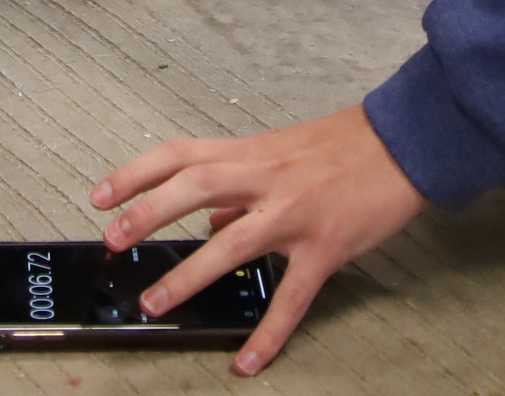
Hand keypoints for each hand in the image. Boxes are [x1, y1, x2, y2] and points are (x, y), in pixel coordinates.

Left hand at [90, 106, 425, 374]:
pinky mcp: (325, 247)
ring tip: (153, 303)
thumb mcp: (283, 151)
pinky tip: (246, 361)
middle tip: (111, 240)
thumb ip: (242, 182)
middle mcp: (266, 177)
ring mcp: (294, 213)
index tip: (101, 194)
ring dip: (188, 274)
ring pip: (231, 242)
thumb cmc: (343, 146)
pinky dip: (267, 333)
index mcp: (252, 152)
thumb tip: (210, 218)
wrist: (402, 143)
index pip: (182, 154)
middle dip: (147, 212)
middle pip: (194, 186)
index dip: (137, 172)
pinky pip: (290, 296)